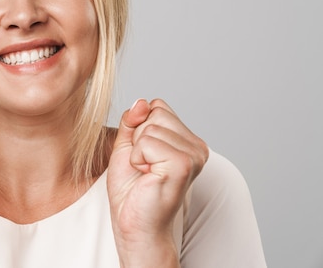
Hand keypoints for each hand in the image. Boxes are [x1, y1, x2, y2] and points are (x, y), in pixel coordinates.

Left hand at [107, 99, 208, 266]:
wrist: (134, 224)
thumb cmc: (132, 190)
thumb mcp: (127, 146)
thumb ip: (133, 121)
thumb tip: (141, 101)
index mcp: (188, 140)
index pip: (157, 106)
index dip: (139, 128)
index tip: (143, 155)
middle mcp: (197, 146)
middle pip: (154, 112)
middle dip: (138, 138)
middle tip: (144, 166)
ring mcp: (193, 155)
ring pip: (149, 126)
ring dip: (137, 151)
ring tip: (146, 173)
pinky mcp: (182, 164)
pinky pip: (146, 142)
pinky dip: (137, 158)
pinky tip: (147, 177)